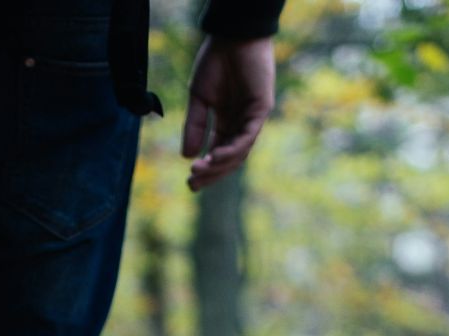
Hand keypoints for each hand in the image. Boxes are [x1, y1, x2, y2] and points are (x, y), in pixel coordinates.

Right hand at [181, 35, 275, 191]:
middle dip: (211, 173)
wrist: (232, 37)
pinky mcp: (261, 109)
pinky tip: (215, 156)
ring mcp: (253, 117)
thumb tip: (187, 155)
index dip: (205, 169)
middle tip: (192, 185)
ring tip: (199, 170)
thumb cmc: (216, 62)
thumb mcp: (199, 98)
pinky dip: (233, 148)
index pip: (218, 151)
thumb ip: (194, 125)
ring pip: (239, 151)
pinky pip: (248, 135)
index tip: (189, 183)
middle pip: (229, 158)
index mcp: (227, 120)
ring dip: (220, 164)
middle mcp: (241, 123)